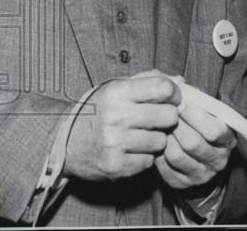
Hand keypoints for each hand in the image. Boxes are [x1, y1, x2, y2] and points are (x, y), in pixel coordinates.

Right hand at [64, 70, 180, 180]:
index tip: (171, 99)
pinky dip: (145, 157)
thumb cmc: (99, 112)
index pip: (164, 88)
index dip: (174, 94)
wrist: (65, 144)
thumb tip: (181, 82)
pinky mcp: (115, 166)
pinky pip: (149, 161)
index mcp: (117, 92)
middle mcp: (116, 116)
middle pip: (169, 116)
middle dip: (167, 118)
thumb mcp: (118, 88)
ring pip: (161, 141)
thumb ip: (150, 81)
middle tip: (157, 120)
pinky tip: (132, 151)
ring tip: (141, 136)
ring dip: (156, 140)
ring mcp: (114, 143)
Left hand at [155, 93, 236, 189]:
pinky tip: (156, 141)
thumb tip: (178, 82)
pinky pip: (164, 169)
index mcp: (228, 141)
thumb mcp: (209, 113)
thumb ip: (197, 99)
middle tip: (164, 112)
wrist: (203, 159)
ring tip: (158, 126)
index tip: (181, 102)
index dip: (195, 115)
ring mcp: (200, 175)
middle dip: (176, 125)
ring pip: (176, 156)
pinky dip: (157, 154)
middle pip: (193, 143)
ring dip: (165, 138)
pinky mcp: (181, 184)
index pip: (214, 130)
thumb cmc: (204, 127)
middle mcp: (217, 161)